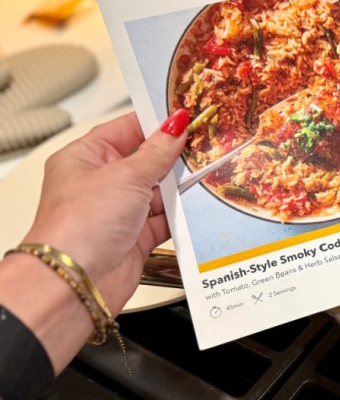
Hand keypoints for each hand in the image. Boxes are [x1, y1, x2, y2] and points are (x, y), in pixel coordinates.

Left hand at [21, 110, 188, 313]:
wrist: (77, 281)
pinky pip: (164, 220)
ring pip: (157, 192)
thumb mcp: (126, 175)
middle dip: (172, 158)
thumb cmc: (79, 227)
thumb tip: (175, 127)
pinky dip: (179, 216)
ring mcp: (117, 212)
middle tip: (201, 147)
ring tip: (201, 177)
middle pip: (145, 161)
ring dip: (177, 189)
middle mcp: (99, 184)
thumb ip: (157, 152)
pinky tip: (194, 207)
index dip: (155, 123)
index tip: (184, 117)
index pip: (125, 130)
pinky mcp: (134, 238)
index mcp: (84, 158)